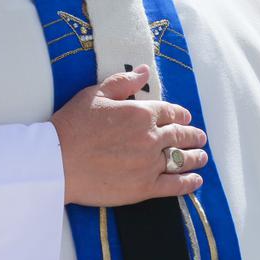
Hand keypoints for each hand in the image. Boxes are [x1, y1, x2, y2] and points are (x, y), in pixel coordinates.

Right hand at [51, 65, 208, 205]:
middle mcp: (150, 137)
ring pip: (180, 159)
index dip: (181, 114)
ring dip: (195, 157)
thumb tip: (145, 71)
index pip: (170, 112)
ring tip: (202, 157)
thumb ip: (124, 83)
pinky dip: (189, 182)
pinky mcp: (144, 187)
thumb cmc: (73, 126)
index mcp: (140, 112)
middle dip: (192, 136)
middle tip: (200, 138)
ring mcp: (149, 164)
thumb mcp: (96, 94)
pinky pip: (174, 185)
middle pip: (179, 135)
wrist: (57, 161)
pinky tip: (196, 180)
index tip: (186, 118)